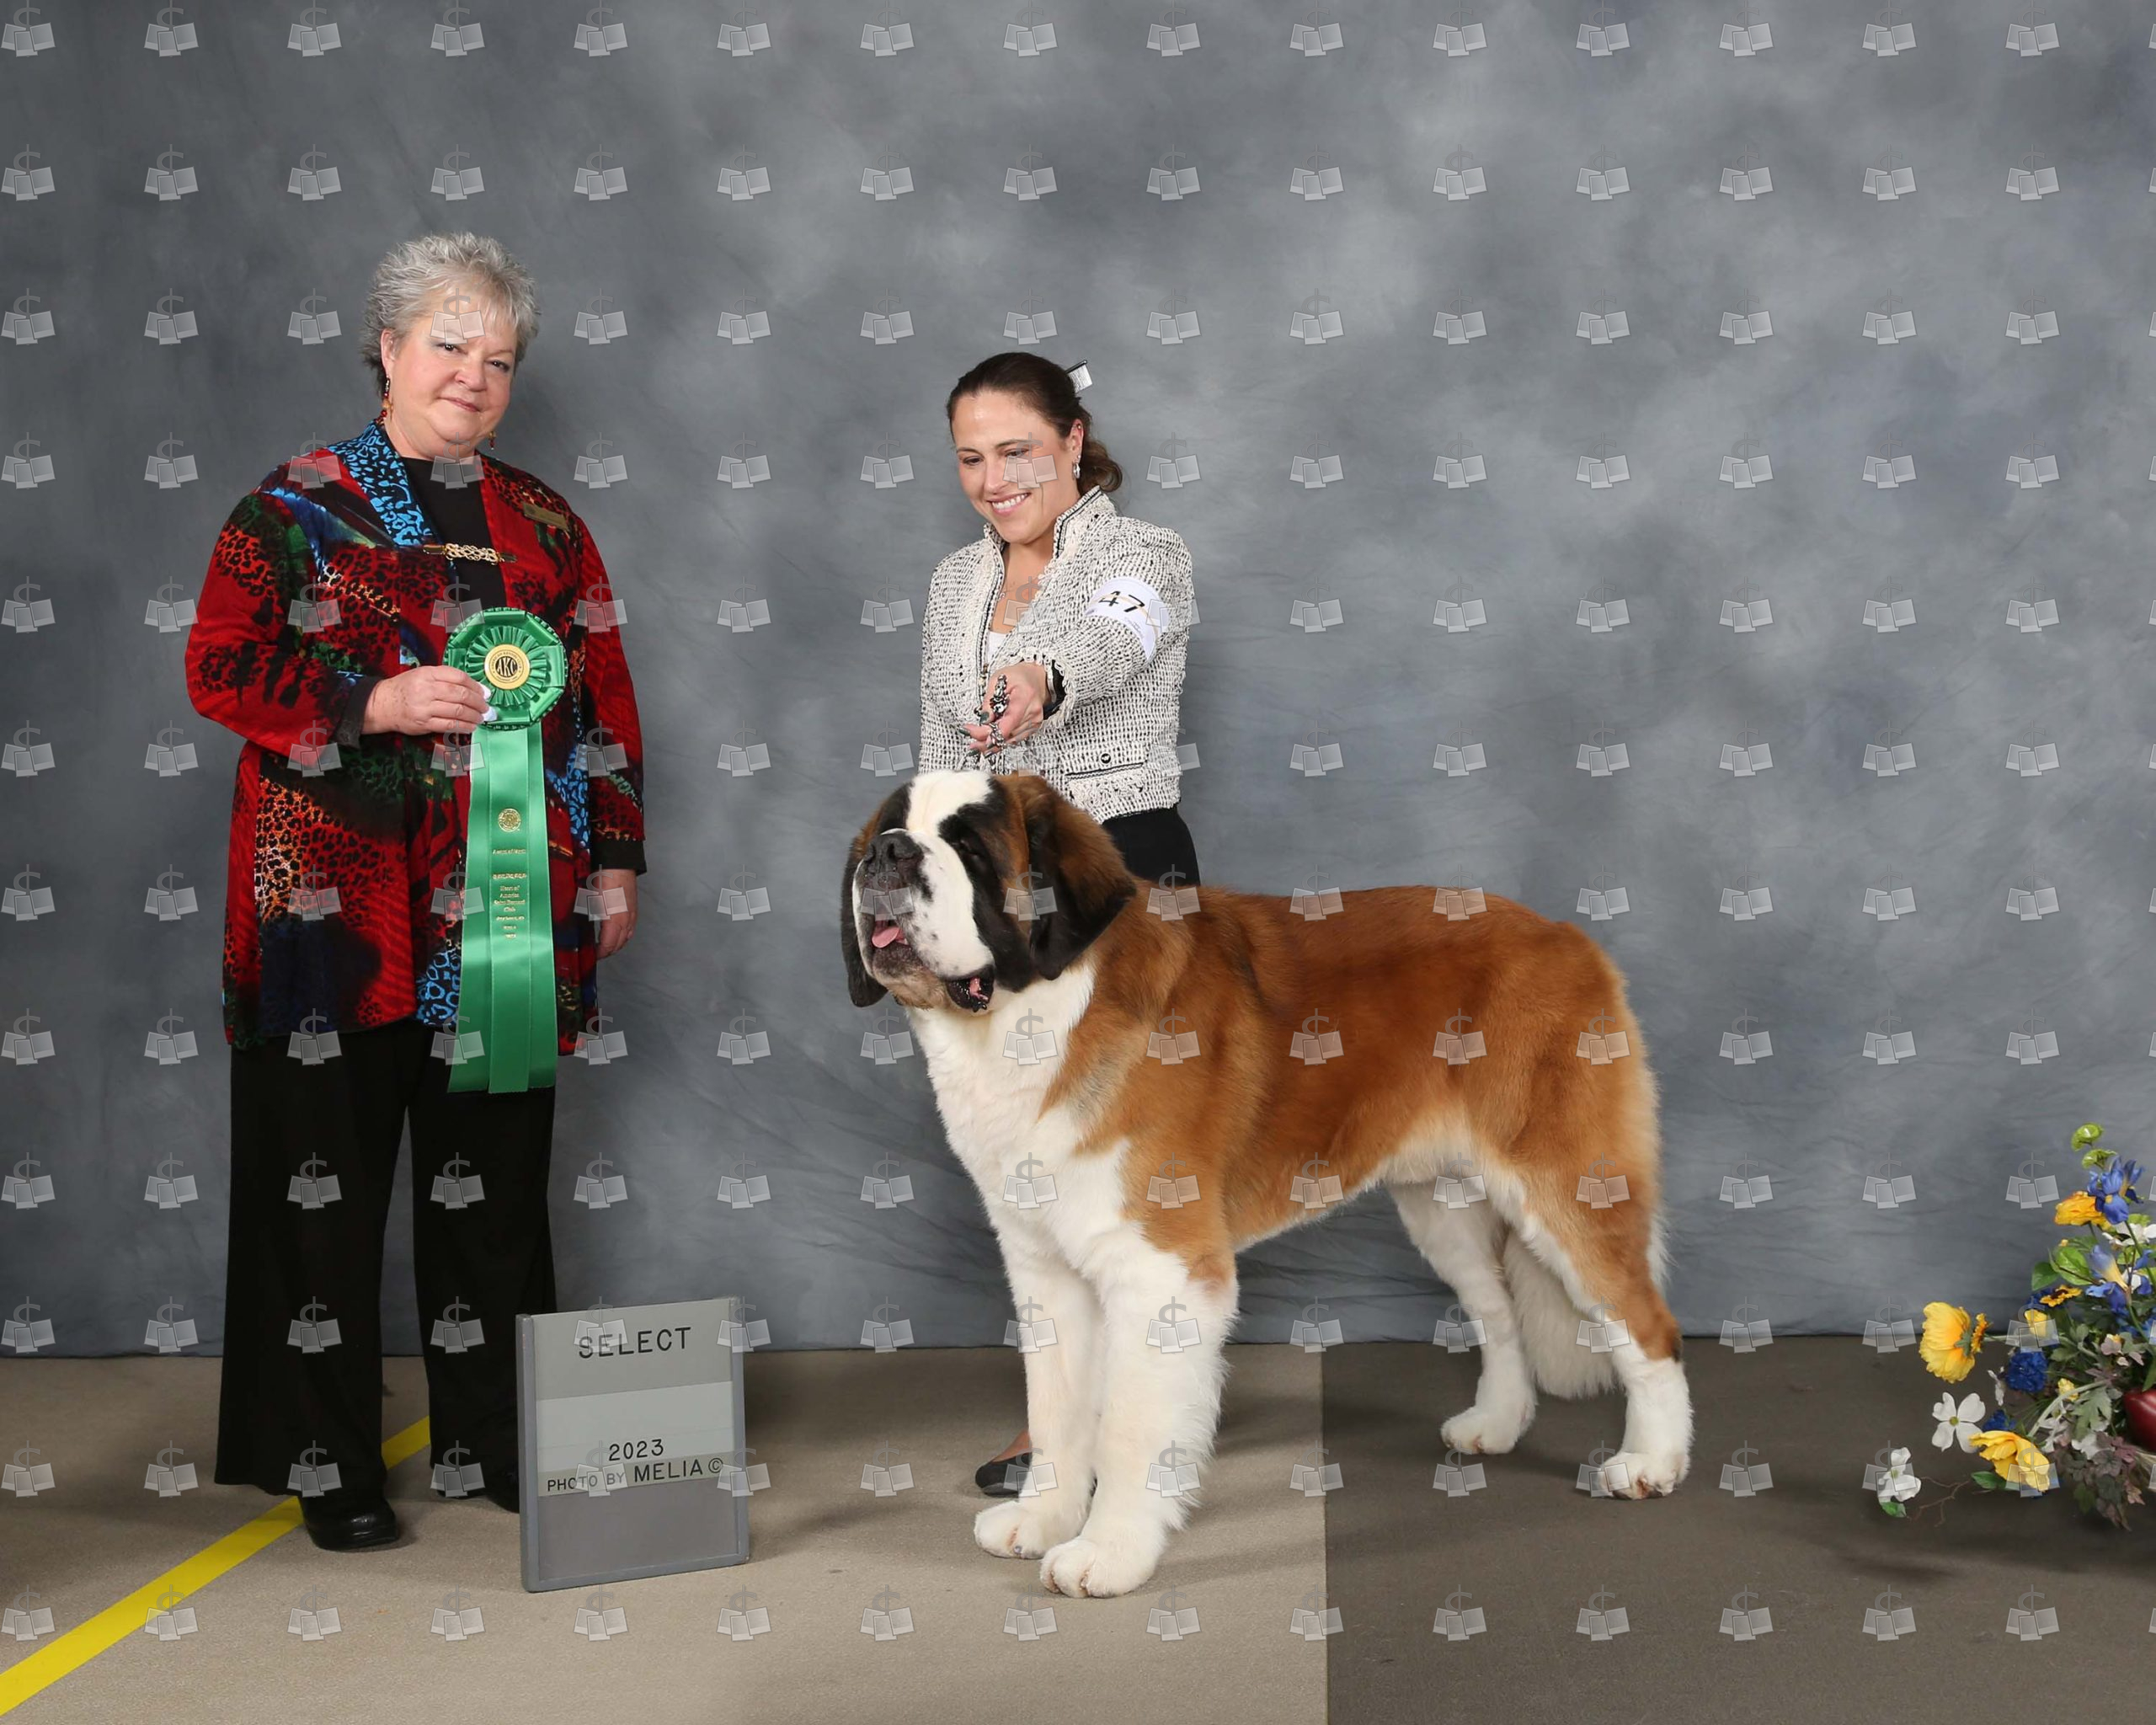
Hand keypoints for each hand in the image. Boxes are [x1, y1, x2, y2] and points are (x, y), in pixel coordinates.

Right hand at [362, 665, 489, 735]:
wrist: (382, 704)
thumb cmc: (406, 688)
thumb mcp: (423, 674)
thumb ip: (445, 678)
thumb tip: (474, 687)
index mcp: (427, 674)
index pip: (458, 677)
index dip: (475, 685)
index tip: (484, 692)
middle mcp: (426, 689)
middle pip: (460, 695)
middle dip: (478, 702)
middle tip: (486, 707)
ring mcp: (424, 708)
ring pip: (457, 711)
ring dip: (473, 716)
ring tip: (481, 717)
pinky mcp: (423, 724)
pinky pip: (449, 726)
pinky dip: (464, 727)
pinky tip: (471, 727)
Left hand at [593, 868, 637, 958]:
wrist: (620, 864)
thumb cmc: (605, 878)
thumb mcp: (590, 899)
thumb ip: (586, 915)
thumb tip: (578, 927)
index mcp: (614, 920)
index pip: (608, 946)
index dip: (599, 954)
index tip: (591, 956)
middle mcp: (626, 920)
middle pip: (618, 945)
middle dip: (608, 952)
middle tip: (597, 954)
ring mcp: (632, 915)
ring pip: (626, 938)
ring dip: (616, 945)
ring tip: (606, 947)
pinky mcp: (634, 910)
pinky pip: (630, 930)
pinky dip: (623, 936)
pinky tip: (617, 934)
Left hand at [961, 661, 1050, 753]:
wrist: (1036, 678)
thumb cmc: (1019, 676)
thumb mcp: (997, 680)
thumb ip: (989, 700)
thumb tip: (984, 720)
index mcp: (1025, 697)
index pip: (1008, 722)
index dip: (991, 733)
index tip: (974, 733)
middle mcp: (1032, 712)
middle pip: (1007, 733)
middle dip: (986, 738)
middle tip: (971, 741)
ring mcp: (1034, 721)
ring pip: (1010, 740)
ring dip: (992, 742)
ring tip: (977, 743)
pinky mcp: (1033, 727)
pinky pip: (1014, 739)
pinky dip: (1001, 740)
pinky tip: (990, 740)